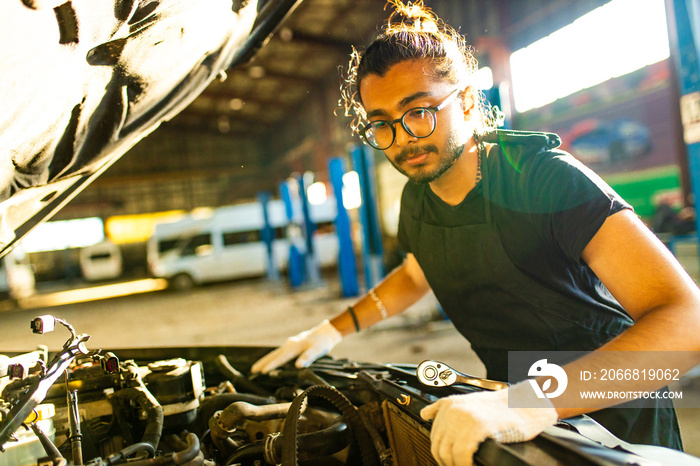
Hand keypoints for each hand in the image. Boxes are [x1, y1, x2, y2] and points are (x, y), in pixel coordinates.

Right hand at [250, 320, 342, 372]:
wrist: (326, 332)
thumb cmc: (322, 342)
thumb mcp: (318, 350)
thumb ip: (308, 357)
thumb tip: (298, 366)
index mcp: (294, 346)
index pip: (281, 358)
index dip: (272, 365)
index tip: (262, 372)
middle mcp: (290, 344)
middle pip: (274, 355)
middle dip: (263, 363)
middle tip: (252, 371)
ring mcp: (290, 344)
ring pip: (275, 353)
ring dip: (266, 360)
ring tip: (257, 368)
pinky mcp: (292, 345)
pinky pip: (280, 353)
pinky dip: (273, 358)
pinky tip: (271, 362)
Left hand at [419, 382, 557, 465]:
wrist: (528, 404)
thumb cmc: (504, 408)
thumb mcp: (469, 403)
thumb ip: (445, 409)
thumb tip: (425, 414)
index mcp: (449, 404)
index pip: (434, 437)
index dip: (443, 455)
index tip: (452, 462)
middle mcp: (453, 410)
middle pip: (438, 447)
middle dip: (448, 462)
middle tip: (461, 465)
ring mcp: (464, 418)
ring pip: (447, 454)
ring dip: (456, 465)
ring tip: (468, 465)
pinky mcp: (476, 428)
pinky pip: (461, 456)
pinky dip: (465, 465)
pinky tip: (473, 465)